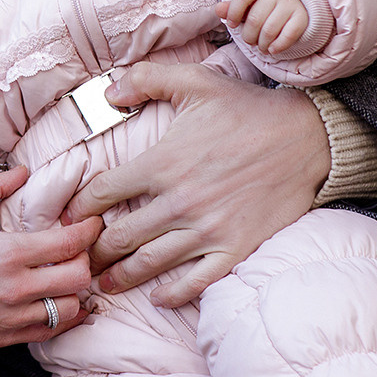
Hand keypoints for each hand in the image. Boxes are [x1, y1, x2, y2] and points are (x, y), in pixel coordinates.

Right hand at [0, 165, 102, 348]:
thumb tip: (21, 170)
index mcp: (7, 253)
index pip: (68, 243)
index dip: (88, 231)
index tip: (92, 223)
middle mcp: (16, 287)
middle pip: (78, 276)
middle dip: (85, 260)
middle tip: (79, 251)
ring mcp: (12, 316)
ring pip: (70, 308)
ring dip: (74, 291)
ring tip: (66, 278)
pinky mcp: (5, 337)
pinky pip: (49, 331)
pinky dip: (62, 318)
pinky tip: (60, 305)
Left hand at [62, 62, 328, 307]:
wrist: (307, 139)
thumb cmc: (247, 109)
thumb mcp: (194, 81)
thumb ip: (145, 79)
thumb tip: (108, 93)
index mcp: (163, 163)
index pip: (103, 192)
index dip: (79, 207)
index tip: (69, 216)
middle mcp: (180, 201)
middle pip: (120, 236)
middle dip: (93, 251)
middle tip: (78, 258)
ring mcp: (208, 229)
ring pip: (150, 263)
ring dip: (121, 276)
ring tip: (104, 283)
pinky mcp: (235, 248)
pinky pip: (196, 281)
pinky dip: (173, 293)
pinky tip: (157, 297)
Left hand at [216, 0, 308, 54]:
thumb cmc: (264, 3)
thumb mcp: (246, 2)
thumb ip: (231, 7)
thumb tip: (218, 10)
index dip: (233, 13)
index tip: (231, 25)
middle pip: (254, 19)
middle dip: (248, 36)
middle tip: (249, 40)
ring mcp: (291, 3)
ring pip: (270, 30)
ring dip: (261, 44)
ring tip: (260, 46)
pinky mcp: (302, 16)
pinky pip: (289, 35)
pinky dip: (278, 46)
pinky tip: (272, 49)